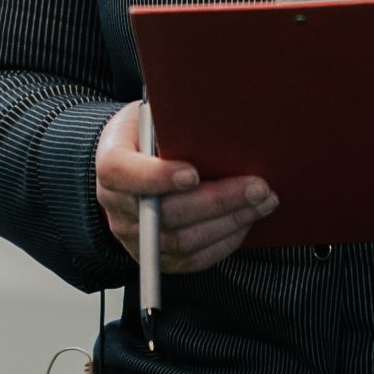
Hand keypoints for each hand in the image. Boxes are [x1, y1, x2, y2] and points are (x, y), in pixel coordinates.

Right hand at [96, 99, 277, 273]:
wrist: (132, 161)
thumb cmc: (148, 133)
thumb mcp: (151, 114)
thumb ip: (171, 119)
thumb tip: (213, 120)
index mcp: (110, 163)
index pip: (122, 173)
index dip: (156, 177)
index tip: (193, 173)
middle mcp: (117, 206)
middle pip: (164, 214)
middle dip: (216, 201)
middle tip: (257, 186)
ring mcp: (136, 236)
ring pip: (183, 241)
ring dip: (229, 222)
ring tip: (263, 201)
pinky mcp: (157, 255)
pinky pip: (192, 259)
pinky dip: (224, 242)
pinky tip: (246, 220)